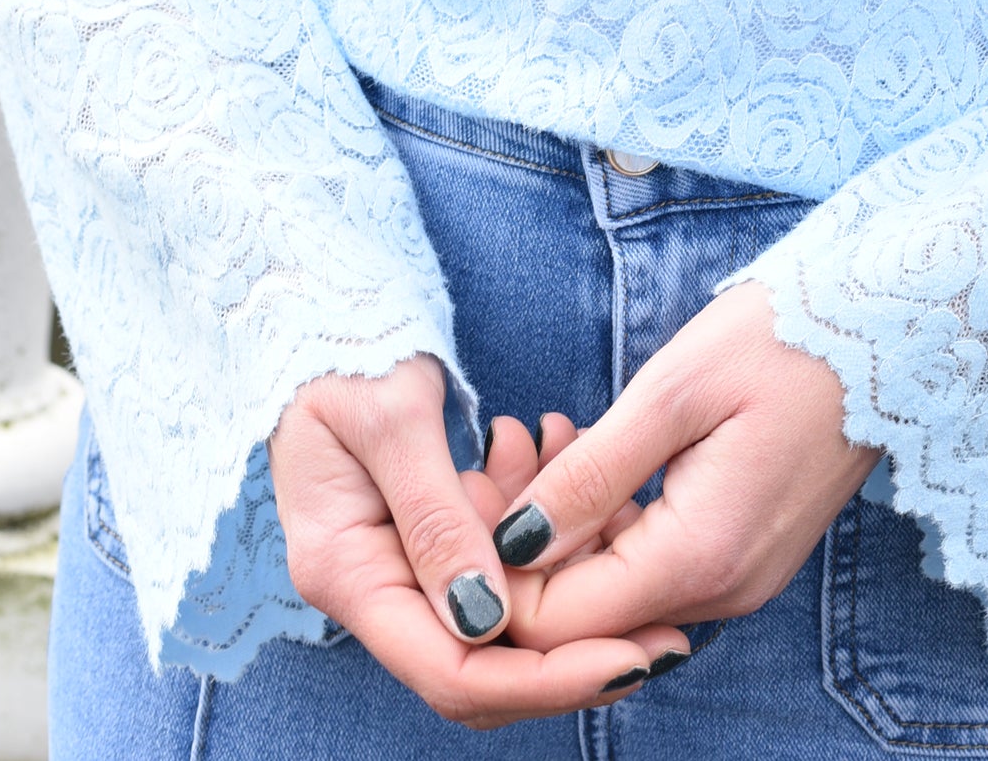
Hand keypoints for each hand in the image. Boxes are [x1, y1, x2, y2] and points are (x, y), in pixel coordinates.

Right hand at [270, 355, 690, 726]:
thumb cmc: (345, 349)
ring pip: (500, 614)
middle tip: (666, 631)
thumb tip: (483, 621)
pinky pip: (499, 558)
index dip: (541, 679)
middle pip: (480, 666)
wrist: (321, 309)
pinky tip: (557, 447)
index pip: (449, 670)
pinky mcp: (429, 534)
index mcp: (345, 572)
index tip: (627, 660)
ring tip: (619, 501)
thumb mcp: (393, 418)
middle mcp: (371, 587)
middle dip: (572, 652)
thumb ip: (436, 517)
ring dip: (564, 570)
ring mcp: (400, 564)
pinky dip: (540, 518)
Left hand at [478, 282, 879, 648]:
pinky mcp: (742, 553)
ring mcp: (738, 578)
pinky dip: (606, 524)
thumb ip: (590, 477)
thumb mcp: (674, 390)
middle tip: (504, 447)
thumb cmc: (785, 339)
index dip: (496, 572)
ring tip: (542, 435)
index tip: (471, 487)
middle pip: (582, 615)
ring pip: (613, 591)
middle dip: (524, 547)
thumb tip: (510, 548)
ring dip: (563, 530)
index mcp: (702, 557)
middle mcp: (722, 591)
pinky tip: (588, 453)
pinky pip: (650, 566)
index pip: (559, 623)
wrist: (890, 328)